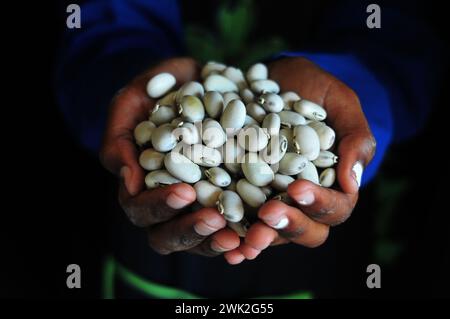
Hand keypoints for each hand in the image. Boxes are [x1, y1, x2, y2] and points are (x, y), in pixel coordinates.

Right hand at [100, 58, 239, 256]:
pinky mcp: (232, 201)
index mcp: (141, 184)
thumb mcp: (132, 101)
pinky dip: (247, 234)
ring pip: (202, 239)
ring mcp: (200, 205)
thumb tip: (130, 183)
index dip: (159, 205)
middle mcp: (169, 202)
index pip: (140, 208)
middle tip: (214, 219)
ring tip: (238, 234)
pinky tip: (261, 233)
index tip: (184, 191)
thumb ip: (121, 139)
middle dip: (190, 229)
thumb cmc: (161, 87)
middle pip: (169, 235)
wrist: (204, 78)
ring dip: (218, 240)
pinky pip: (236, 227)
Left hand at [224, 57, 375, 263]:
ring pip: (272, 232)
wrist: (274, 79)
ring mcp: (273, 200)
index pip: (336, 207)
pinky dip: (231, 233)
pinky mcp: (243, 194)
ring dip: (258, 239)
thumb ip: (356, 138)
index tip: (297, 189)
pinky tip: (221, 240)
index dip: (319, 203)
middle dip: (288, 225)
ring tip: (242, 240)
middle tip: (267, 214)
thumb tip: (352, 183)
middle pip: (306, 230)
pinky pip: (240, 220)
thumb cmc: (313, 89)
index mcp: (333, 184)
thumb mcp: (340, 102)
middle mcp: (303, 200)